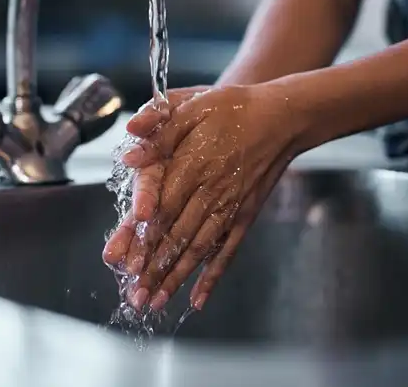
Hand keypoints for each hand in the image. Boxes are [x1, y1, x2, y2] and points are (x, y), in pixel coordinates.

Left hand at [103, 80, 311, 311]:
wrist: (281, 116)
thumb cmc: (233, 108)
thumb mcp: (193, 105)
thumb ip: (159, 129)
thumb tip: (129, 150)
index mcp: (193, 165)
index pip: (162, 209)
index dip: (143, 237)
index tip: (126, 262)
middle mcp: (211, 192)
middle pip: (177, 236)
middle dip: (153, 268)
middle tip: (134, 296)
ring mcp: (230, 207)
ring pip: (198, 249)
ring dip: (175, 278)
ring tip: (154, 303)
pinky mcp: (245, 215)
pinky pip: (227, 250)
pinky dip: (213, 276)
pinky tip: (198, 299)